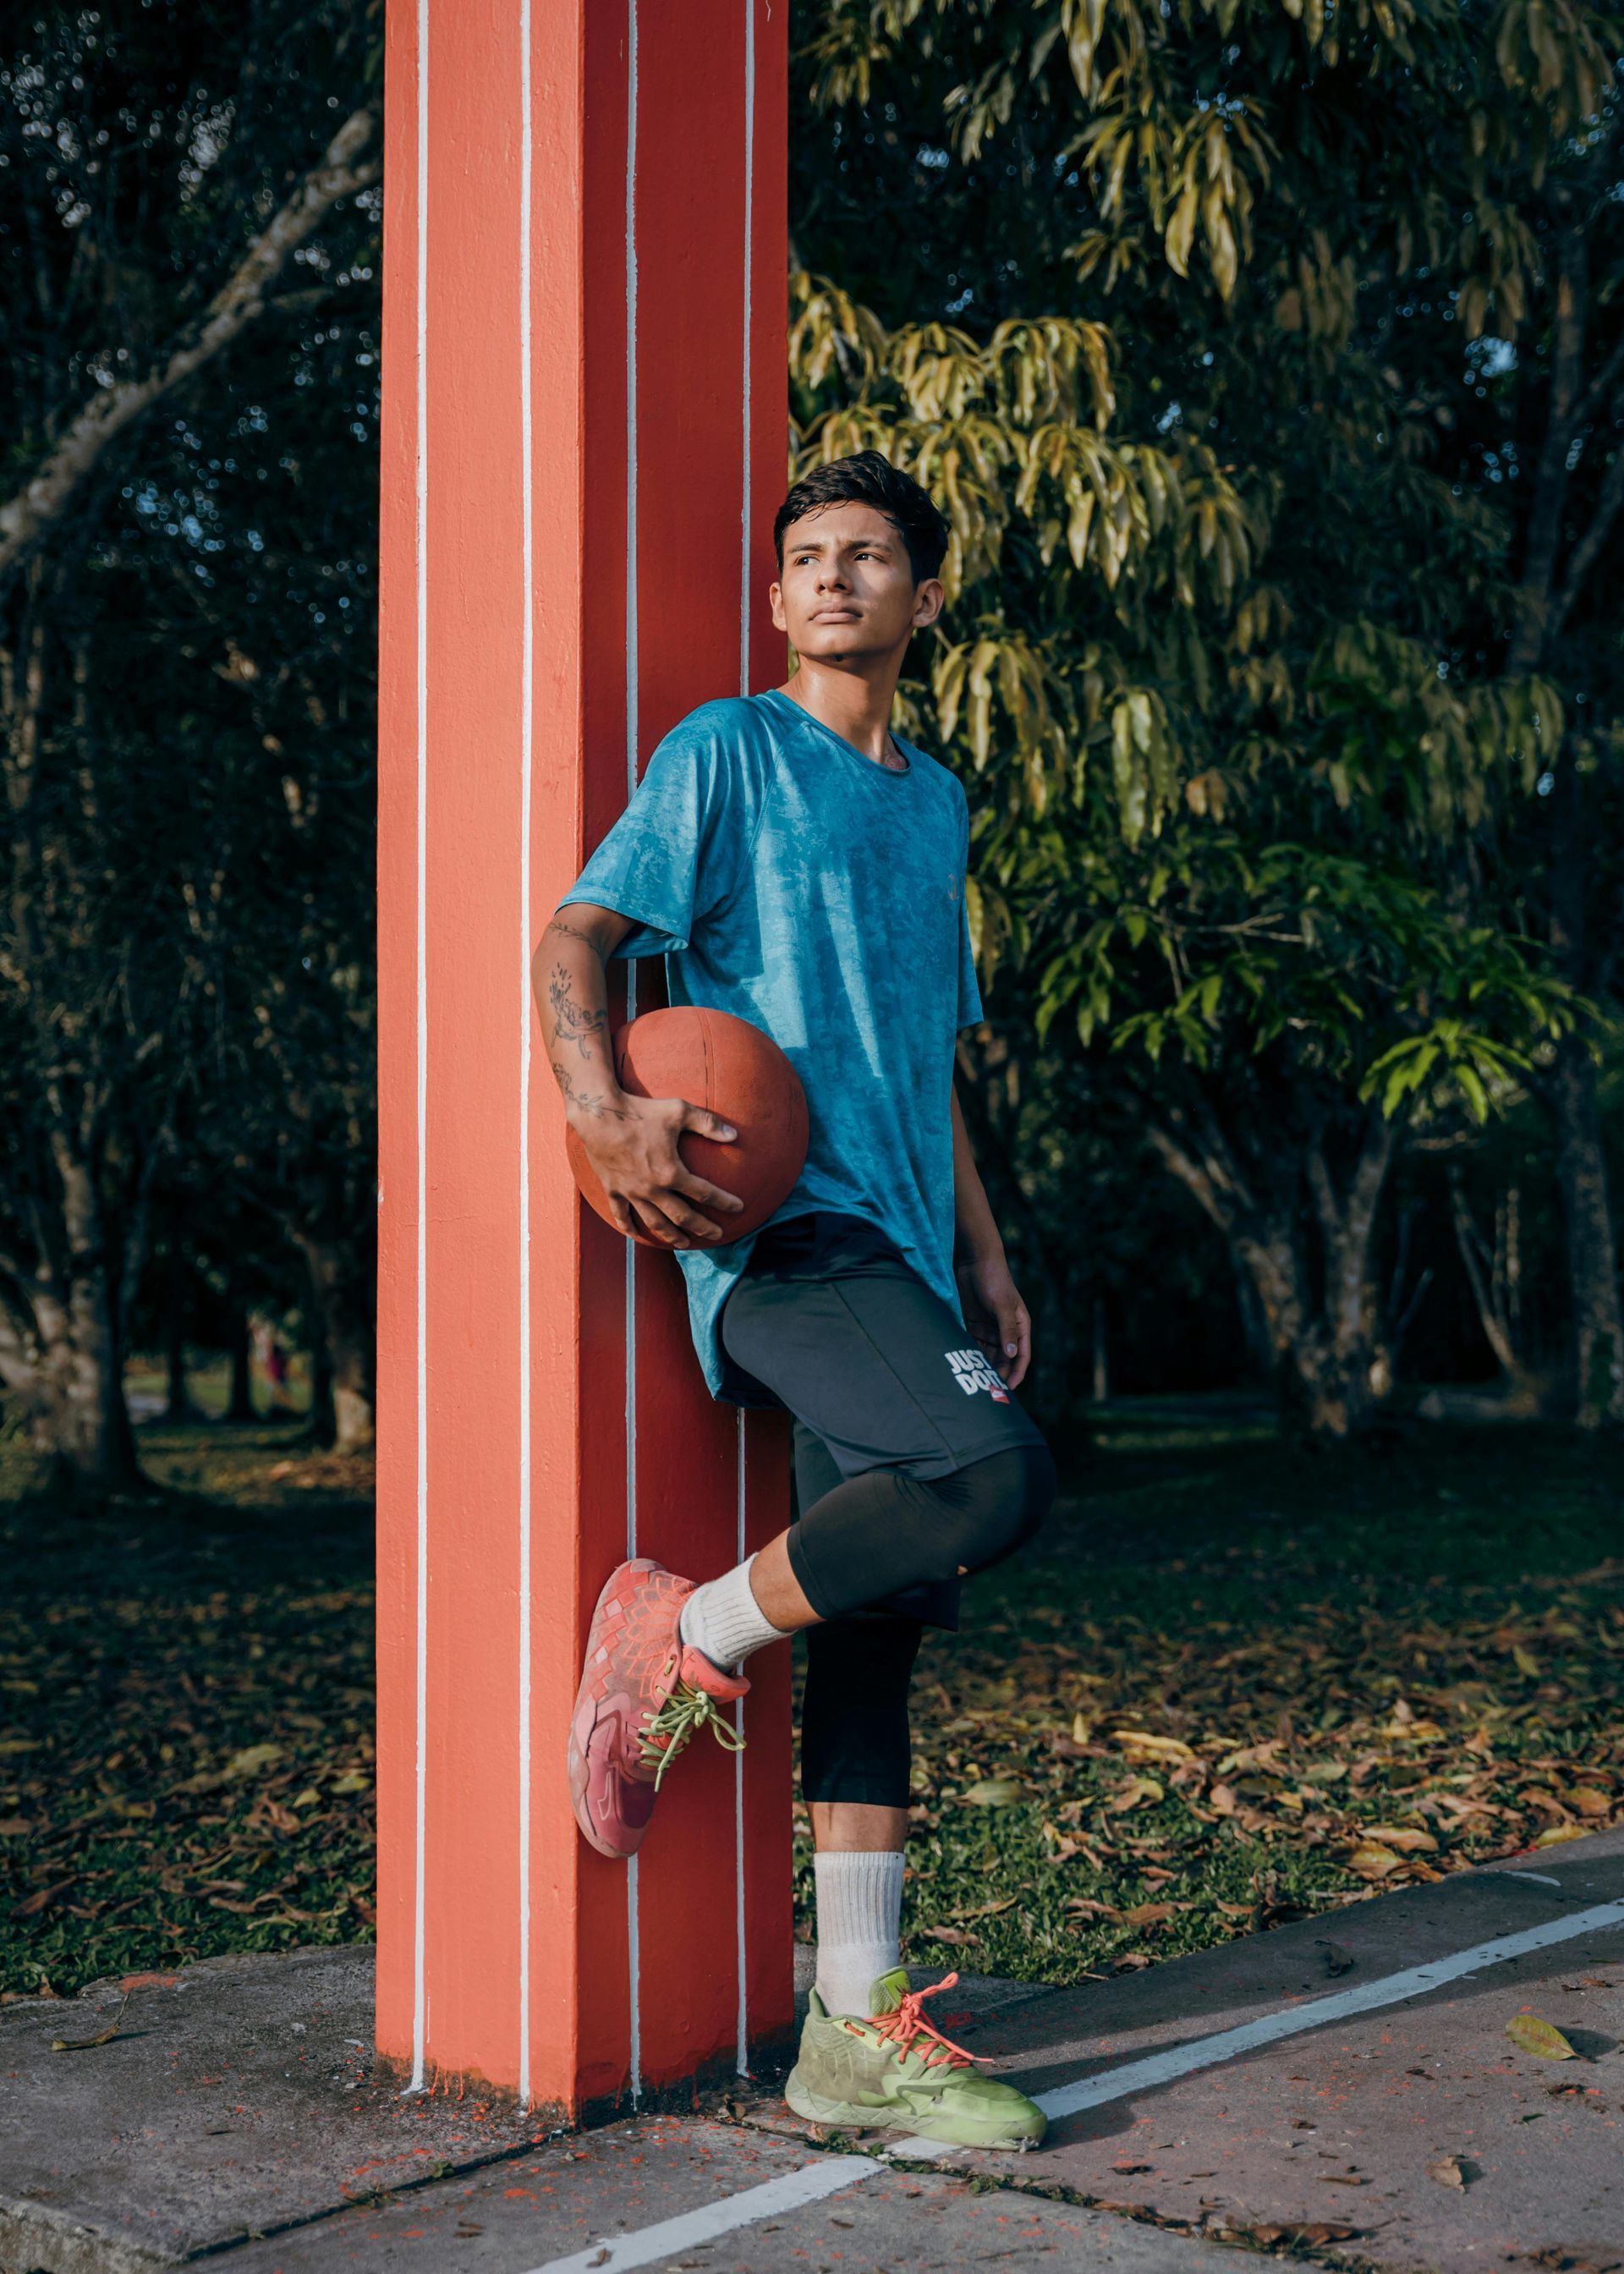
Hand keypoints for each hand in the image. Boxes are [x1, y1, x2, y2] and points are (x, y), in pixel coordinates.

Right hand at [569, 1092, 744, 1247]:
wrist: (599, 1115)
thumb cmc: (641, 1111)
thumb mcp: (679, 1111)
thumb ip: (708, 1124)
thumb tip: (734, 1134)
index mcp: (671, 1173)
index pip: (705, 1193)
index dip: (724, 1202)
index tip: (738, 1208)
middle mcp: (653, 1189)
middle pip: (683, 1216)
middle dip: (702, 1227)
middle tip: (716, 1235)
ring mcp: (631, 1192)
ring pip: (655, 1222)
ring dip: (671, 1235)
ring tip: (684, 1244)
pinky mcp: (613, 1189)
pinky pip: (622, 1215)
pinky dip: (629, 1228)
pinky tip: (637, 1235)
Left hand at [955, 1248, 1031, 1389]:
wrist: (974, 1261)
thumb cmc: (995, 1280)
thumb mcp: (1002, 1305)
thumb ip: (1006, 1329)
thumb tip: (1012, 1354)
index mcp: (1020, 1326)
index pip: (1021, 1355)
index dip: (1016, 1373)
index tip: (1009, 1388)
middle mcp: (1005, 1330)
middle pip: (1004, 1359)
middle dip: (998, 1373)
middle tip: (989, 1391)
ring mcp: (989, 1328)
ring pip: (988, 1354)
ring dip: (983, 1367)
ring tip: (975, 1383)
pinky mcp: (974, 1324)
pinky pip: (973, 1345)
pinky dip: (971, 1355)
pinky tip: (964, 1366)